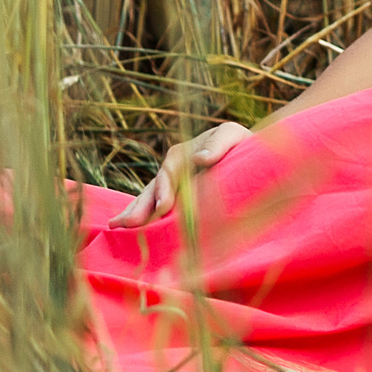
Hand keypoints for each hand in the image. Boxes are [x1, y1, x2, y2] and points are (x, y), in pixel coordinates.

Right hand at [110, 121, 251, 227]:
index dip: (164, 189)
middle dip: (140, 206)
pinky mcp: (180, 205)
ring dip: (135, 215)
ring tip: (117, 228)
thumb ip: (218, 143)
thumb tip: (201, 158)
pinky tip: (132, 235)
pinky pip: (160, 214)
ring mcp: (174, 190)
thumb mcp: (232, 136)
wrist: (254, 161)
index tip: (163, 206)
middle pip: (152, 189)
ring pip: (150, 202)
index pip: (168, 172)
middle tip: (127, 223)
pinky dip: (146, 223)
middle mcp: (174, 172)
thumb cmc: (243, 145)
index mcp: (183, 155)